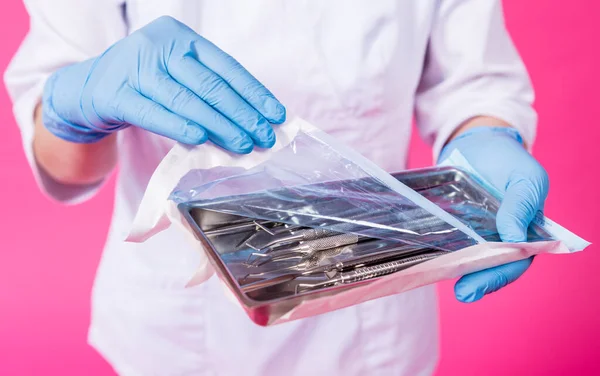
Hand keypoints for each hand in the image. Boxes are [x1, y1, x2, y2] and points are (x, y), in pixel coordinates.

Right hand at [42, 16, 284, 152]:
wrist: (89, 87)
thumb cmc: (145, 83)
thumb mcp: (177, 74)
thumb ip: (208, 89)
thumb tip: (252, 120)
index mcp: (181, 38)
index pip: (226, 67)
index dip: (254, 93)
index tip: (276, 116)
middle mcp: (159, 46)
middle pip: (210, 85)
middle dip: (242, 114)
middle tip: (263, 137)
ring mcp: (135, 68)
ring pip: (186, 101)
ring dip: (219, 126)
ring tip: (242, 144)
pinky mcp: (116, 94)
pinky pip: (154, 114)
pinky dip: (179, 127)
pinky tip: (202, 140)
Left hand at [438, 126, 548, 302]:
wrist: (477, 141)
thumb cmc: (507, 160)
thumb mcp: (524, 178)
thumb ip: (521, 207)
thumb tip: (514, 239)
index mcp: (525, 230)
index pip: (517, 260)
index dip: (499, 275)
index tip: (478, 285)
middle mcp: (501, 237)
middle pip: (492, 266)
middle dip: (478, 281)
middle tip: (463, 293)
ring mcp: (477, 232)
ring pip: (469, 258)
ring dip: (458, 271)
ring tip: (441, 280)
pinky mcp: (456, 225)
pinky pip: (449, 241)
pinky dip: (442, 252)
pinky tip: (430, 261)